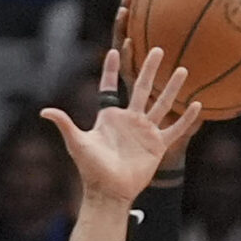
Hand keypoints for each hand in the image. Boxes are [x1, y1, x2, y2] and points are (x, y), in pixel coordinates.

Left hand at [44, 46, 200, 207]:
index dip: (112, 70)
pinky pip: (175, 128)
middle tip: (158, 49)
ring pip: (162, 103)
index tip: (115, 49)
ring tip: (183, 68)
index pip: (110, 87)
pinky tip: (197, 104)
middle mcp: (130, 120)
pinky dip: (186, 118)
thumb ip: (65, 123)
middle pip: (142, 88)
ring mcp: (145, 131)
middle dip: (149, 68)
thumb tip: (44, 111)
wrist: (110, 191)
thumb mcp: (77, 142)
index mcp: (110, 116)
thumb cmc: (92, 168)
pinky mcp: (158, 145)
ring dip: (172, 87)